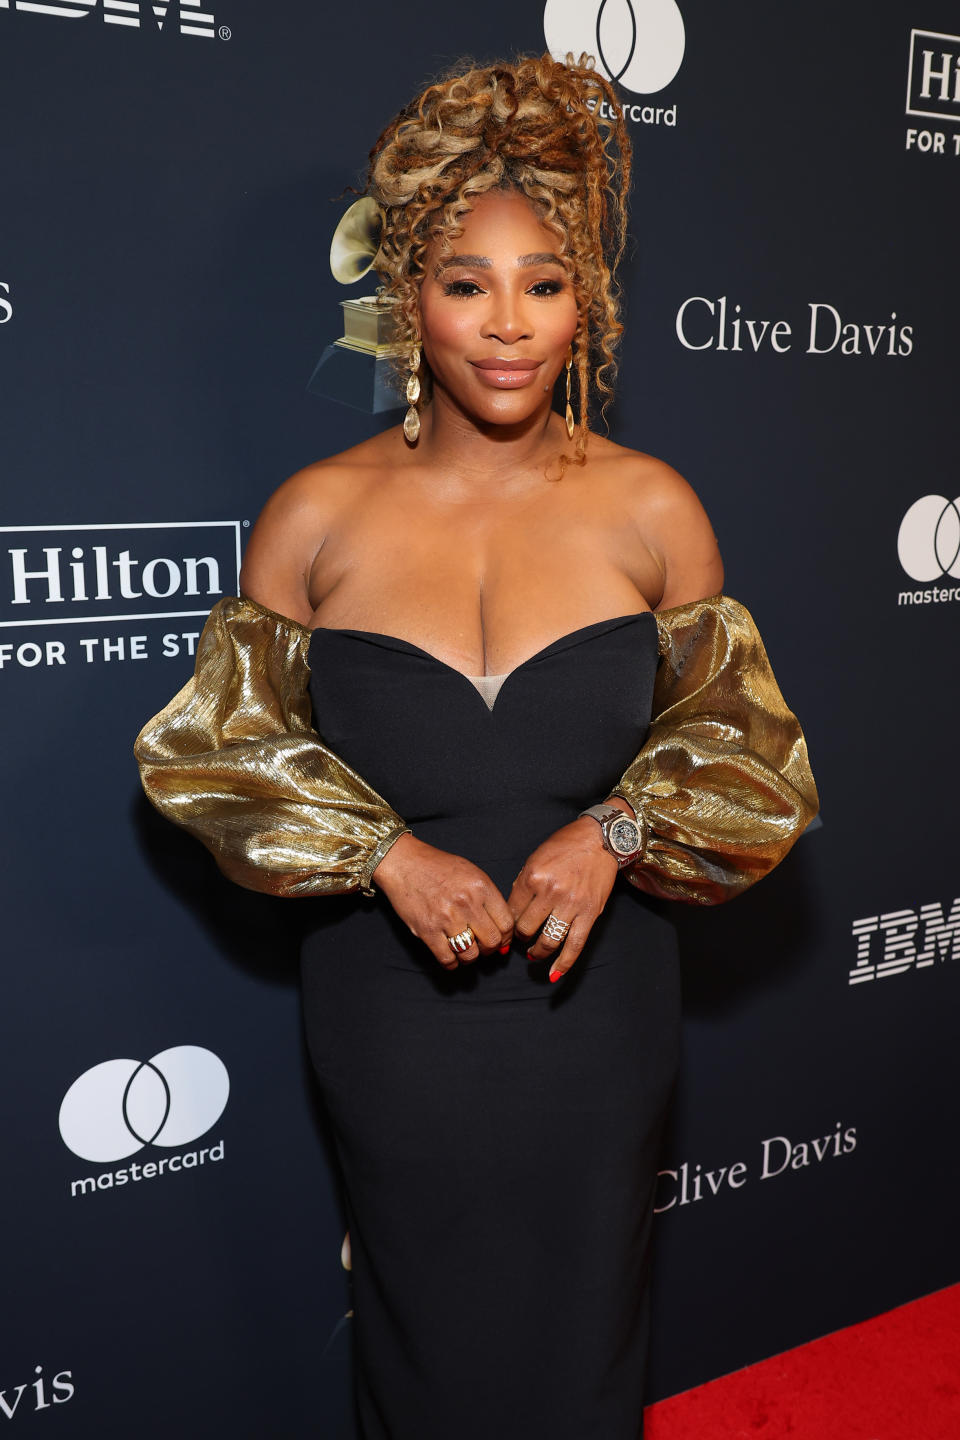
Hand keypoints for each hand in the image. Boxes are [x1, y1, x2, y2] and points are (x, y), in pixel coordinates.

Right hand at [371, 833, 513, 970]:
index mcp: (481, 887)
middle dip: (490, 948)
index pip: (506, 923)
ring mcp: (446, 918)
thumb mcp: (471, 873)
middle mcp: (466, 903)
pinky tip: (450, 956)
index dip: (506, 935)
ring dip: (470, 956)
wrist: (404, 863)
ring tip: (465, 949)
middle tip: (483, 945)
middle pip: (492, 941)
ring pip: (470, 954)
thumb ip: (488, 898)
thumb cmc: (438, 866)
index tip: (501, 938)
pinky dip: (451, 963)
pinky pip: (447, 959)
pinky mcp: (427, 930)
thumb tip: (504, 929)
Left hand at [508, 814, 621, 981]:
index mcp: (533, 877)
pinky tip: (554, 975)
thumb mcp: (535, 858)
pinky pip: (574, 946)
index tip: (508, 928)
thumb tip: (511, 912)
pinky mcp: (589, 914)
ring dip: (537, 952)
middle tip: (522, 937)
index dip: (507, 923)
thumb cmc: (565, 846)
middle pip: (525, 928)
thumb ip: (522, 884)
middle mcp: (550, 892)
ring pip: (547, 941)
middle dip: (520, 937)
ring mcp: (571, 905)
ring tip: (533, 953)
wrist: (599, 840)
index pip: (511, 911)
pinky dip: (564, 964)